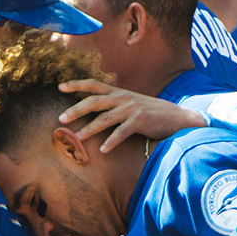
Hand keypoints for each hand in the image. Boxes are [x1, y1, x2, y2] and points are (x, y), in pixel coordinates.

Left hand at [58, 80, 207, 152]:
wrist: (177, 116)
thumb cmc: (152, 113)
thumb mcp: (131, 103)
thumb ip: (115, 105)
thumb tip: (97, 112)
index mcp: (119, 93)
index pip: (93, 85)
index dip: (76, 84)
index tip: (60, 87)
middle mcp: (122, 98)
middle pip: (93, 101)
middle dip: (76, 110)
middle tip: (61, 119)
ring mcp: (131, 109)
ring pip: (104, 119)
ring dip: (89, 129)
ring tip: (77, 138)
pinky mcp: (139, 121)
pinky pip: (121, 132)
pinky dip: (111, 142)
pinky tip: (102, 150)